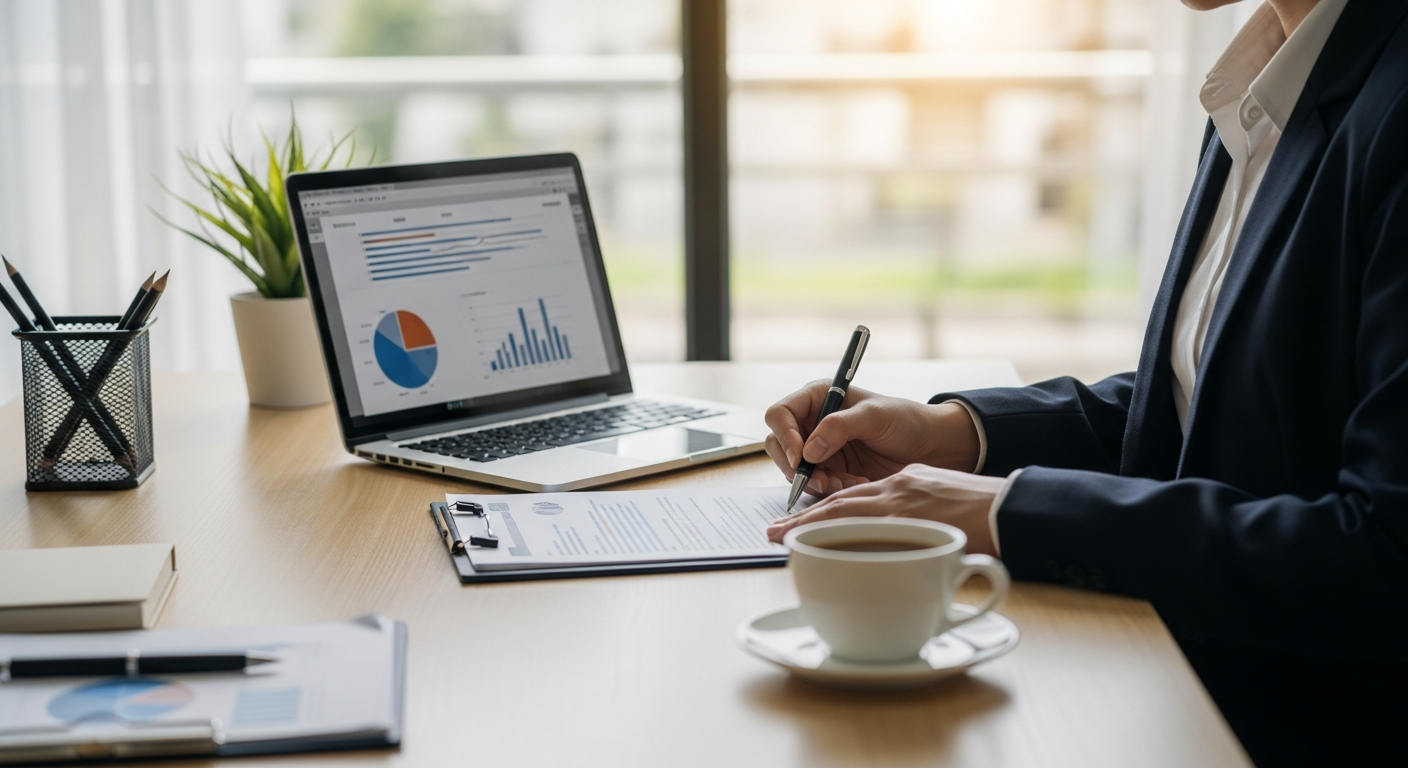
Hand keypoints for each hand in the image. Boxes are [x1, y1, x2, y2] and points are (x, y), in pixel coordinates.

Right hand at [763, 381, 981, 495]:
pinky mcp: (829, 470)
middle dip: (795, 466)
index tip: (800, 456)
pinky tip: (853, 484)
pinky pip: (814, 484)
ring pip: (794, 469)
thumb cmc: (905, 420)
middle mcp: (812, 422)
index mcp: (818, 397)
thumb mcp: (875, 416)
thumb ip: (839, 427)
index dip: (785, 435)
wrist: (929, 447)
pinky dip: (830, 488)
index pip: (781, 414)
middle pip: (778, 444)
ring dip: (815, 480)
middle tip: (818, 480)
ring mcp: (819, 448)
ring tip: (845, 483)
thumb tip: (807, 451)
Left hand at [765, 464, 1002, 555]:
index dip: (824, 508)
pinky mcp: (911, 523)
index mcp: (906, 484)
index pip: (855, 496)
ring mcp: (903, 506)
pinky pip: (864, 531)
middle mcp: (898, 490)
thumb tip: (907, 545)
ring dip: (808, 527)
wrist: (1016, 507)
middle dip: (804, 518)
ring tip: (781, 539)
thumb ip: (919, 516)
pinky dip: (836, 538)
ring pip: (844, 513)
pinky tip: (815, 548)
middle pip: (840, 503)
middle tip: (775, 532)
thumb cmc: (989, 510)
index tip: (799, 521)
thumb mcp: (945, 501)